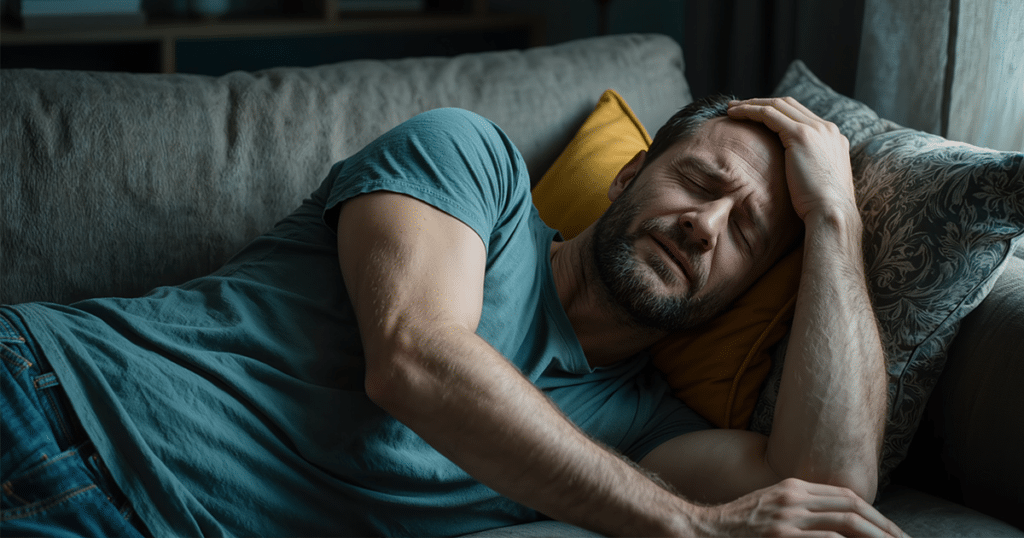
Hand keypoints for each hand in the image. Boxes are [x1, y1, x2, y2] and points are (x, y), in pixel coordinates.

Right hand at [699, 478, 908, 537]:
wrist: (702, 530)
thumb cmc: (737, 524)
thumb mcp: (770, 506)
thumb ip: (800, 508)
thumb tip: (834, 523)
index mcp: (792, 487)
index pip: (845, 496)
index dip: (875, 514)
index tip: (894, 532)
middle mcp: (792, 497)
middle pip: (851, 507)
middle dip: (883, 526)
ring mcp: (786, 518)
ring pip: (844, 524)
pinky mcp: (779, 536)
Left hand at [727, 97, 856, 221]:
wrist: (832, 213)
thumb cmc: (821, 208)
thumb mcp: (815, 182)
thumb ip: (807, 169)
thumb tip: (790, 176)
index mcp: (832, 137)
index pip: (799, 114)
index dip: (775, 112)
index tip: (755, 116)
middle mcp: (826, 128)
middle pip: (788, 104)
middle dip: (760, 102)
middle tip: (738, 107)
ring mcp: (816, 129)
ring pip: (777, 105)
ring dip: (751, 104)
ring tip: (730, 109)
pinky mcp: (801, 135)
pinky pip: (769, 114)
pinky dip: (750, 111)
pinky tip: (734, 115)